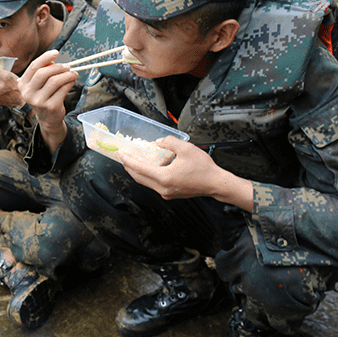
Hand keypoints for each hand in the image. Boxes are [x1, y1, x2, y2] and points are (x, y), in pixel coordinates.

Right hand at [17, 50, 77, 151]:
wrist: (48, 118)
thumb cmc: (44, 96)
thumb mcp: (39, 84)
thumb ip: (44, 71)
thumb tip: (54, 61)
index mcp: (22, 85)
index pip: (33, 67)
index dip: (45, 58)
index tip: (56, 53)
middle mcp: (27, 94)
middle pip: (43, 73)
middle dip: (58, 67)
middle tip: (68, 66)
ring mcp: (38, 101)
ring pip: (54, 81)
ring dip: (67, 75)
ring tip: (73, 74)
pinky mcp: (50, 107)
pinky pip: (63, 90)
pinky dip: (70, 83)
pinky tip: (72, 81)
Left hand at [120, 136, 254, 210]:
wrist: (216, 184)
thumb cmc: (204, 168)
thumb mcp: (186, 148)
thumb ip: (170, 142)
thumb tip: (159, 142)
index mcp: (164, 177)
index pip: (140, 169)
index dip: (129, 160)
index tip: (121, 154)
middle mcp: (163, 188)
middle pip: (139, 178)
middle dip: (129, 167)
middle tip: (124, 158)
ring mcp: (166, 193)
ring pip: (146, 182)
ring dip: (138, 172)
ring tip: (134, 162)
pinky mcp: (170, 194)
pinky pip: (154, 185)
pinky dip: (148, 176)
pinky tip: (150, 168)